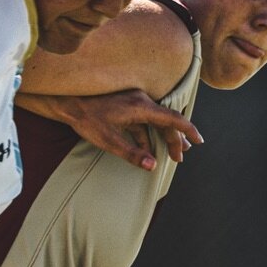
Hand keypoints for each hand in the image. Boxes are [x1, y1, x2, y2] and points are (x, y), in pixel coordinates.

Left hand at [58, 90, 203, 169]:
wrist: (68, 100)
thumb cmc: (86, 119)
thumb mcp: (108, 140)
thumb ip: (131, 153)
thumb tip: (152, 166)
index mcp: (141, 106)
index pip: (172, 118)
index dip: (187, 129)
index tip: (199, 140)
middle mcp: (141, 100)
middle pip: (165, 121)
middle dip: (174, 140)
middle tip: (180, 158)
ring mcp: (134, 101)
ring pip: (155, 121)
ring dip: (162, 138)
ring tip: (172, 154)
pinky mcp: (126, 104)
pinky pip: (143, 120)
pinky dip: (148, 134)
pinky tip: (148, 149)